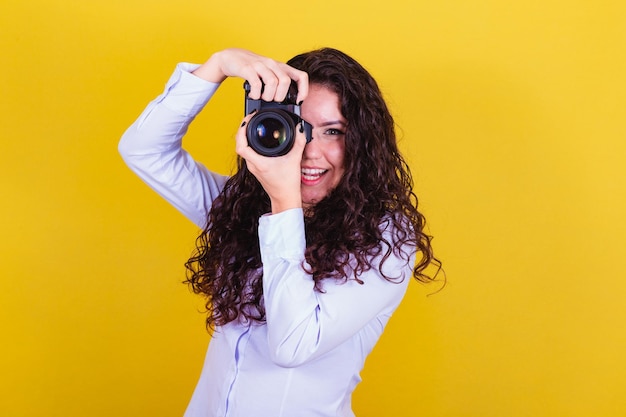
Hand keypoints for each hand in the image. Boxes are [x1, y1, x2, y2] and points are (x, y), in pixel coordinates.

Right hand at [192, 48, 308, 103]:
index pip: (301, 76)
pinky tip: (253, 96)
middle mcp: (272, 64)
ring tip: (262, 98)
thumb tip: (286, 104)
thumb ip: (277, 85)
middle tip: (272, 101)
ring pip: (272, 82)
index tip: (298, 101)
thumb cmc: (252, 69)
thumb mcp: (268, 74)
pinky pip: (256, 83)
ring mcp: (260, 65)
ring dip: (268, 96)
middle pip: (285, 82)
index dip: (303, 90)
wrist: (231, 57)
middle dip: (280, 96)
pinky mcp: (247, 68)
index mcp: (281, 67)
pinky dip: (256, 93)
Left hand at [235, 112, 306, 213]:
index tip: (247, 121)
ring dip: (244, 137)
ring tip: (252, 126)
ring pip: (243, 149)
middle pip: (239, 144)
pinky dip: (250, 144)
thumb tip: (300, 129)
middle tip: (250, 119)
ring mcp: (253, 167)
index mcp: (258, 163)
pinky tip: (257, 139)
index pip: (241, 145)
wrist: (285, 198)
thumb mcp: (295, 160)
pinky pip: (248, 153)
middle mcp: (253, 165)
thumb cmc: (288, 184)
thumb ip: (299, 142)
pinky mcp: (257, 169)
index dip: (241, 131)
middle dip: (242, 130)